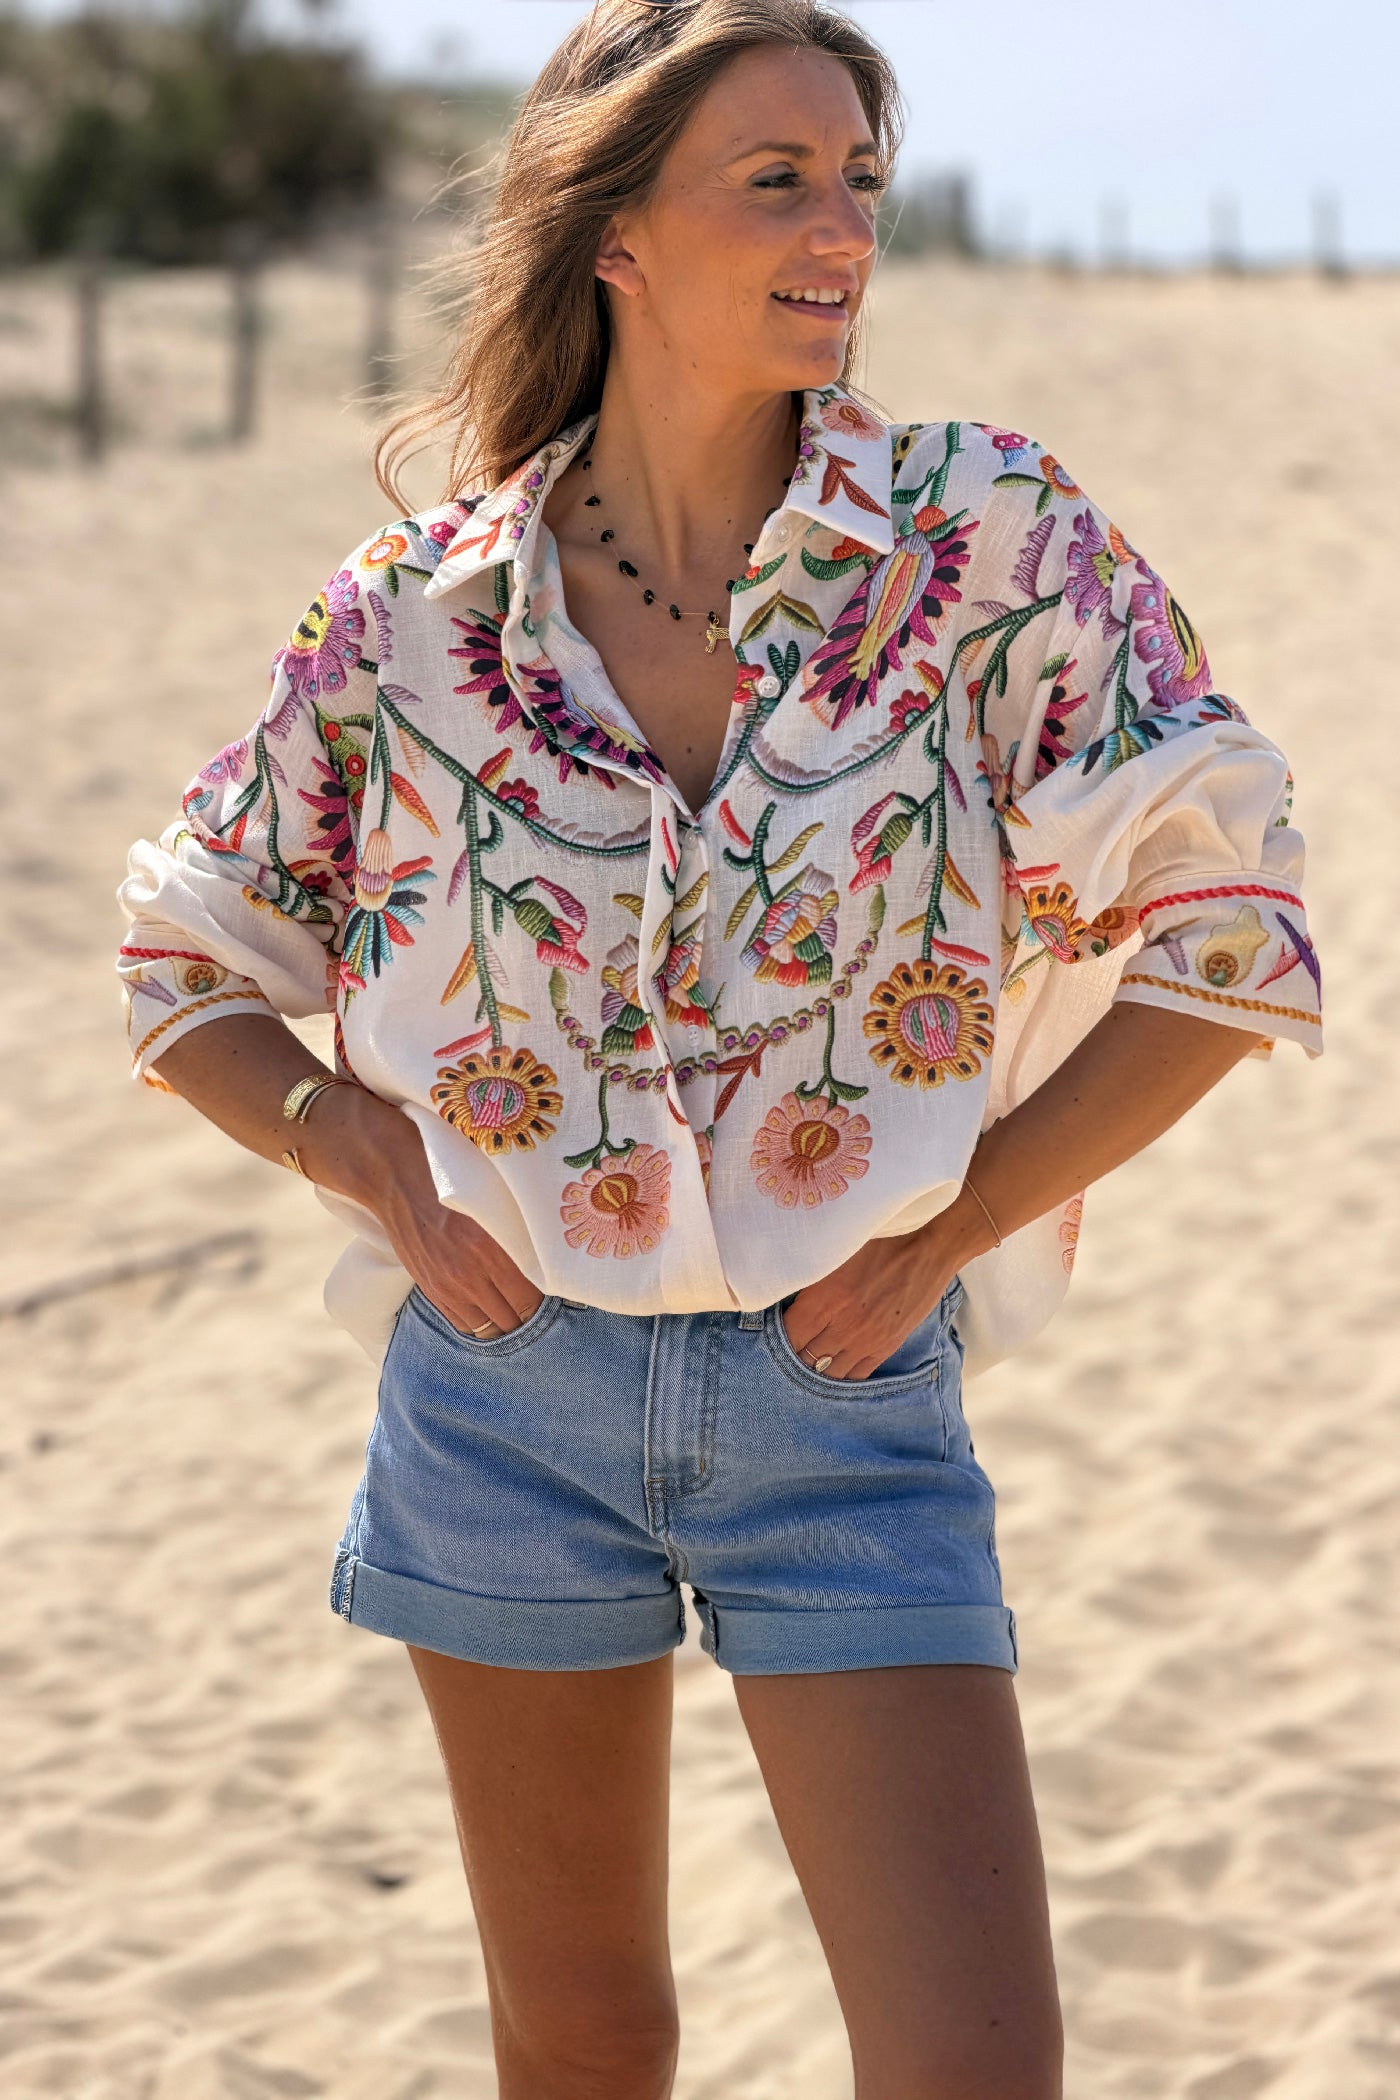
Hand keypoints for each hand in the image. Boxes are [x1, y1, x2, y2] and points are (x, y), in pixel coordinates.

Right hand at [319, 1087, 545, 1337]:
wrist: (396, 1176)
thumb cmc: (452, 1178)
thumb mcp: (494, 1199)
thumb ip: (517, 1230)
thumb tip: (545, 1253)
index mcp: (492, 1248)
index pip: (532, 1297)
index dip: (548, 1299)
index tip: (555, 1290)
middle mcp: (470, 1273)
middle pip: (514, 1318)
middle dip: (531, 1315)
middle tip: (541, 1304)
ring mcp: (447, 1285)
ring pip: (489, 1328)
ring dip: (506, 1323)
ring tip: (517, 1312)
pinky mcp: (429, 1288)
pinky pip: (462, 1323)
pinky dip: (480, 1323)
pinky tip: (490, 1311)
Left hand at [780, 1224, 956, 1382]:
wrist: (927, 1252)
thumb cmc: (880, 1245)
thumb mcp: (836, 1253)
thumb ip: (812, 1277)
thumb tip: (787, 1288)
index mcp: (824, 1298)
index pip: (787, 1335)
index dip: (776, 1337)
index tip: (772, 1332)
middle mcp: (841, 1325)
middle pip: (804, 1358)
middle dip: (793, 1356)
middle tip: (787, 1351)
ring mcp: (864, 1341)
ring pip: (828, 1373)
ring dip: (815, 1369)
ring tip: (808, 1362)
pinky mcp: (885, 1348)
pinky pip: (856, 1375)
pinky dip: (841, 1376)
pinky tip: (834, 1369)